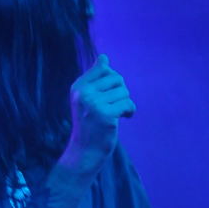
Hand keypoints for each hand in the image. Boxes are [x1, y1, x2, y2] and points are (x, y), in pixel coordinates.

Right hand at [63, 55, 134, 175]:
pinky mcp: (105, 115)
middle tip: (114, 105)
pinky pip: (127, 103)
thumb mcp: (87, 99)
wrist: (86, 151)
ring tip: (117, 113)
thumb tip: (104, 57)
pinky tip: (125, 118)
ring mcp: (94, 104)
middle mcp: (84, 93)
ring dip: (125, 102)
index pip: (104, 67)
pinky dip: (130, 110)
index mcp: (78, 87)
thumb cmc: (90, 124)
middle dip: (120, 91)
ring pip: (124, 91)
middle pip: (117, 78)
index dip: (112, 80)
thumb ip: (95, 78)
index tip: (109, 94)